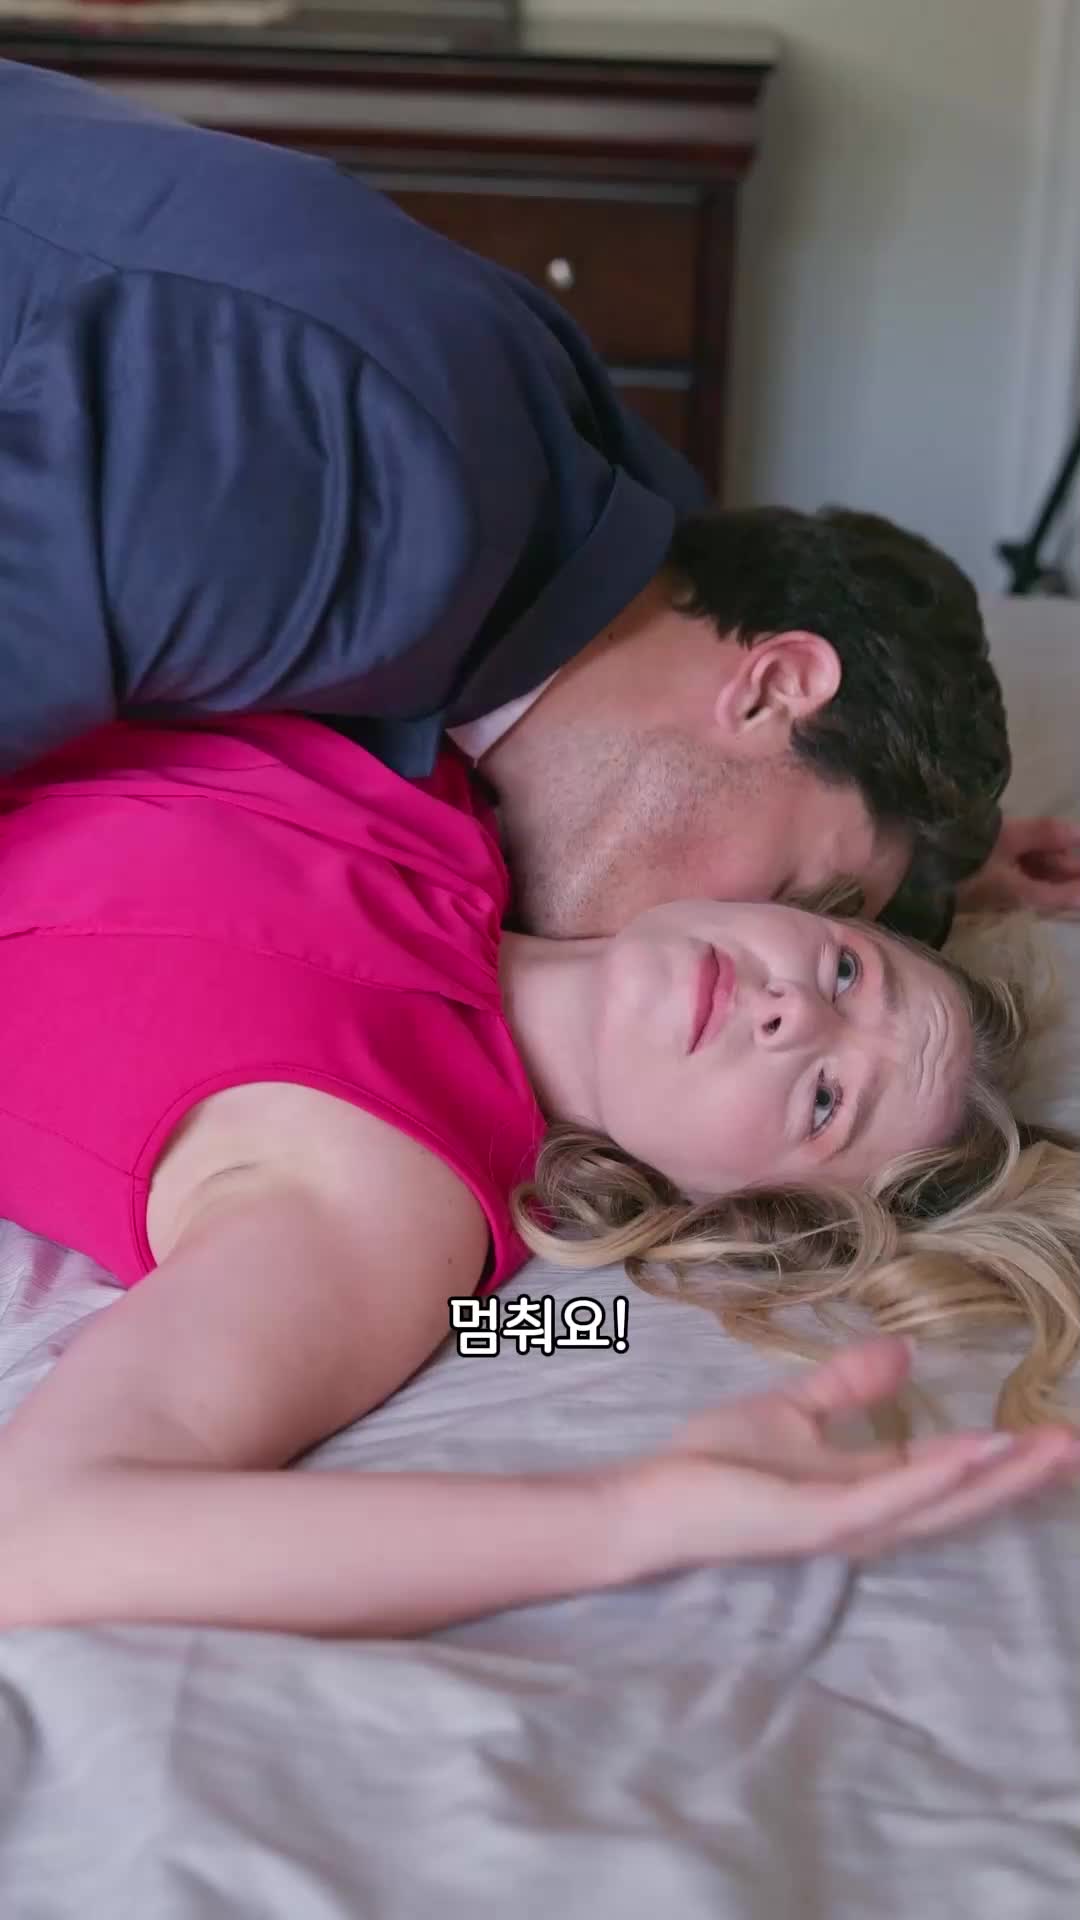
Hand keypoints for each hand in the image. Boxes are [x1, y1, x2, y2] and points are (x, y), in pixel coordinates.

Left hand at [615, 1339, 1079, 1575]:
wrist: (650, 1500)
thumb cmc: (714, 1463)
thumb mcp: (793, 1411)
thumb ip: (847, 1387)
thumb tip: (905, 1351)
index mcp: (867, 1488)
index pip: (951, 1471)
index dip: (1006, 1454)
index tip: (1060, 1434)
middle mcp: (870, 1515)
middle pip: (964, 1495)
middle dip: (1025, 1473)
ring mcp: (847, 1523)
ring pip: (939, 1500)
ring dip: (999, 1475)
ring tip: (1053, 1448)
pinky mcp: (817, 1521)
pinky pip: (887, 1498)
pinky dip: (936, 1476)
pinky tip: (977, 1450)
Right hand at [957, 816, 1079, 914]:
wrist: (912, 866)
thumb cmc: (962, 854)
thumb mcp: (1007, 837)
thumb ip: (1045, 834)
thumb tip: (1079, 833)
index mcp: (1023, 894)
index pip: (1067, 897)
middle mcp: (1015, 901)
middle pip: (1054, 889)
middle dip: (1072, 872)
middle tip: (1077, 847)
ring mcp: (1000, 895)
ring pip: (1038, 881)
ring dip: (1055, 865)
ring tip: (1070, 845)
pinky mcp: (988, 885)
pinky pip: (1022, 876)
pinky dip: (1036, 863)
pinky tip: (1042, 847)